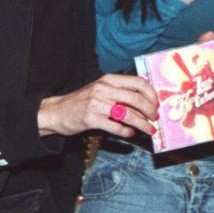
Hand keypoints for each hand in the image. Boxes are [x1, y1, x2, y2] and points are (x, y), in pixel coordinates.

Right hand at [37, 73, 157, 139]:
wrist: (57, 111)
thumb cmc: (83, 101)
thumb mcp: (102, 91)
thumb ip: (121, 94)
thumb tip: (146, 105)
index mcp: (109, 79)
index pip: (138, 82)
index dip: (151, 94)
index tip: (156, 103)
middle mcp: (103, 89)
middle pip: (136, 99)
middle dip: (150, 110)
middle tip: (155, 118)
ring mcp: (96, 103)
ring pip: (128, 114)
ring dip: (142, 124)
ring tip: (149, 130)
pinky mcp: (91, 119)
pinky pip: (115, 127)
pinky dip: (126, 131)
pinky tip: (130, 133)